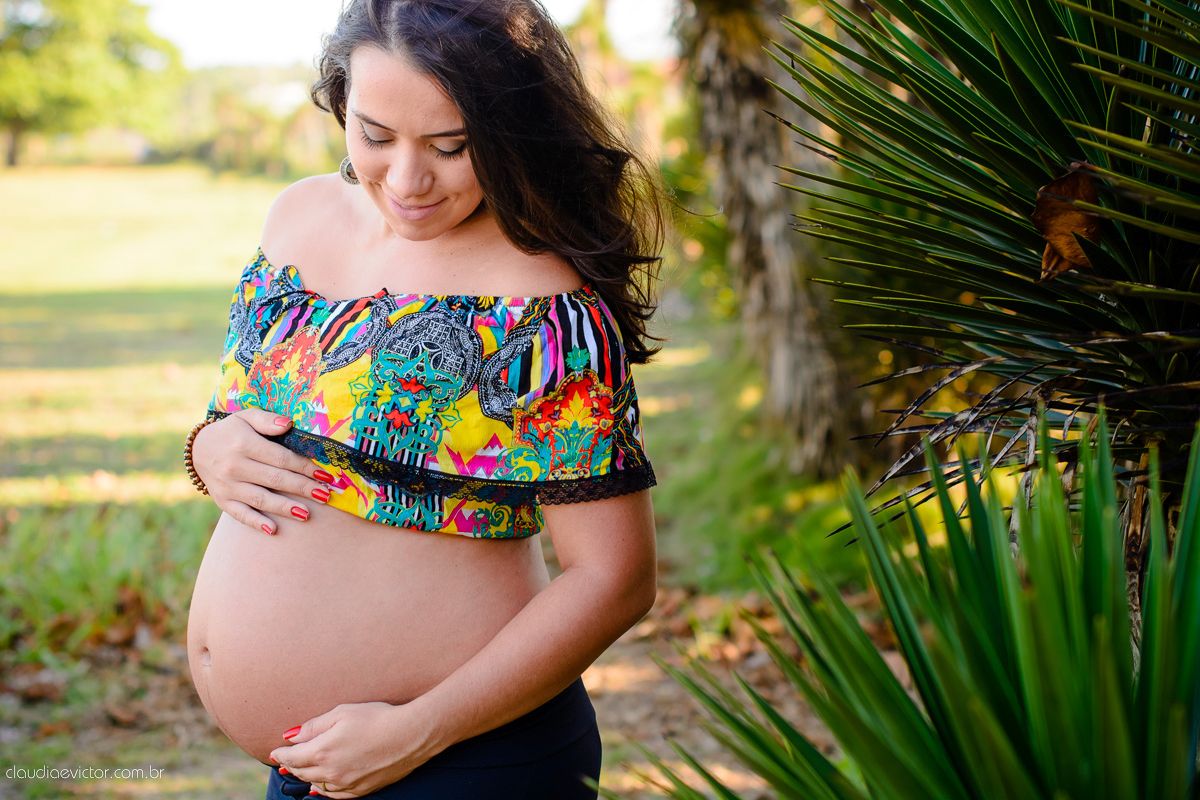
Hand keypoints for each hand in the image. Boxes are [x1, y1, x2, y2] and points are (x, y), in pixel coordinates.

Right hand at [192, 408, 333, 533]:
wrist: (197, 449)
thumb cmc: (231, 432)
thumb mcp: (245, 417)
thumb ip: (267, 419)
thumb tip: (288, 424)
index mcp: (245, 444)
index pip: (281, 458)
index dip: (305, 467)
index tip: (326, 475)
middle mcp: (235, 466)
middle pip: (275, 480)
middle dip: (303, 488)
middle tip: (325, 495)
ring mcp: (228, 486)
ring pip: (261, 499)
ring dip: (284, 508)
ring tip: (307, 514)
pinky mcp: (222, 501)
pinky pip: (240, 514)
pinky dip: (256, 522)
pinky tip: (274, 529)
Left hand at [269, 702, 438, 797]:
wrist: (410, 735)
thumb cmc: (377, 717)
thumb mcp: (342, 713)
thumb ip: (314, 726)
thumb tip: (290, 736)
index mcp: (322, 751)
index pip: (292, 757)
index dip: (281, 754)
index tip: (274, 752)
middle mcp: (330, 772)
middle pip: (302, 772)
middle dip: (291, 765)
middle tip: (284, 760)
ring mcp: (346, 783)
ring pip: (316, 785)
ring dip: (305, 778)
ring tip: (299, 772)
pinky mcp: (361, 789)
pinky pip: (334, 795)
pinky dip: (323, 791)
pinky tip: (320, 788)